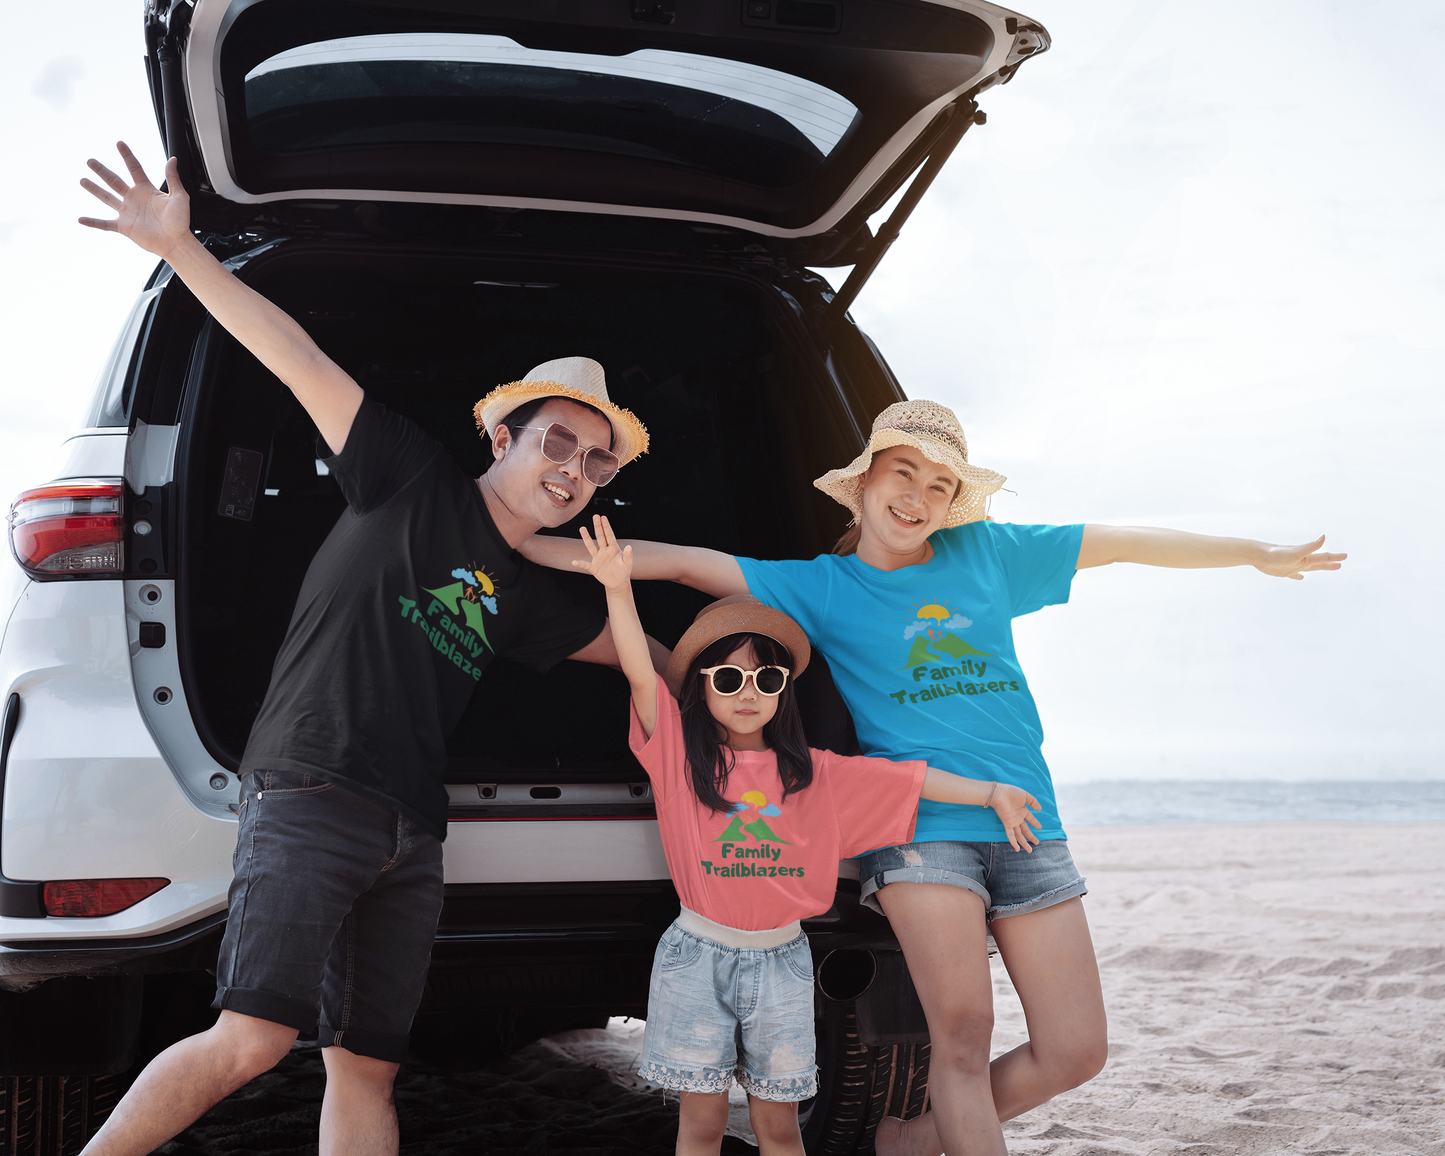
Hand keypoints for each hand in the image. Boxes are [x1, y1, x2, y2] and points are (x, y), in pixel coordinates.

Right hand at [79, 142, 192, 260]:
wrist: (177, 242)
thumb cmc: (181, 221)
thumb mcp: (179, 196)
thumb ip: (173, 178)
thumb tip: (172, 159)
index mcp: (147, 190)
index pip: (134, 168)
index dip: (127, 156)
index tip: (119, 143)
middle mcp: (135, 199)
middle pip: (114, 181)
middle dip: (102, 171)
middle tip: (90, 161)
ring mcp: (128, 212)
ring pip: (107, 198)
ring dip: (94, 189)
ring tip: (83, 180)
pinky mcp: (124, 227)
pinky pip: (105, 224)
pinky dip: (93, 222)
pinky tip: (81, 219)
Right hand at [574, 515, 632, 591]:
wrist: (617, 582)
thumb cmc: (624, 571)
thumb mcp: (628, 564)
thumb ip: (628, 555)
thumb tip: (629, 546)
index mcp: (613, 548)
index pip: (609, 535)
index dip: (606, 526)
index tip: (603, 517)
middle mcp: (604, 551)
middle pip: (600, 537)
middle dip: (598, 527)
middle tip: (595, 516)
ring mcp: (598, 558)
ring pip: (591, 546)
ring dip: (586, 538)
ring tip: (582, 528)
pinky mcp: (593, 567)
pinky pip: (585, 564)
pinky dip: (580, 563)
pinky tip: (574, 562)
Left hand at [991, 784, 1041, 851]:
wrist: (999, 793)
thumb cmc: (1010, 792)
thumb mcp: (1025, 796)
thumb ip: (1033, 802)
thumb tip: (1040, 809)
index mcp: (1022, 811)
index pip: (1030, 819)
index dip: (1035, 823)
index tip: (1040, 828)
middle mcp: (1018, 818)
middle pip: (1025, 830)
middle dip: (1031, 837)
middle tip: (1037, 843)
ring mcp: (1012, 822)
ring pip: (1019, 835)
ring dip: (1024, 843)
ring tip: (1030, 850)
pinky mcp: (1007, 824)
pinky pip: (1010, 835)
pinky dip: (1014, 842)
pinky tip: (1017, 849)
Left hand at [1254, 535, 1346, 580]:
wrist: (1258, 555)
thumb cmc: (1276, 553)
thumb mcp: (1296, 552)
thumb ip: (1310, 546)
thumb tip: (1324, 536)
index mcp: (1305, 557)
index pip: (1323, 557)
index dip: (1334, 557)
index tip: (1345, 556)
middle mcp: (1301, 560)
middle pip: (1318, 563)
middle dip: (1330, 563)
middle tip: (1341, 563)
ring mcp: (1292, 565)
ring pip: (1309, 568)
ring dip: (1318, 568)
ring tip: (1326, 568)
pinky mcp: (1283, 571)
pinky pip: (1294, 574)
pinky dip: (1298, 576)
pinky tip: (1300, 577)